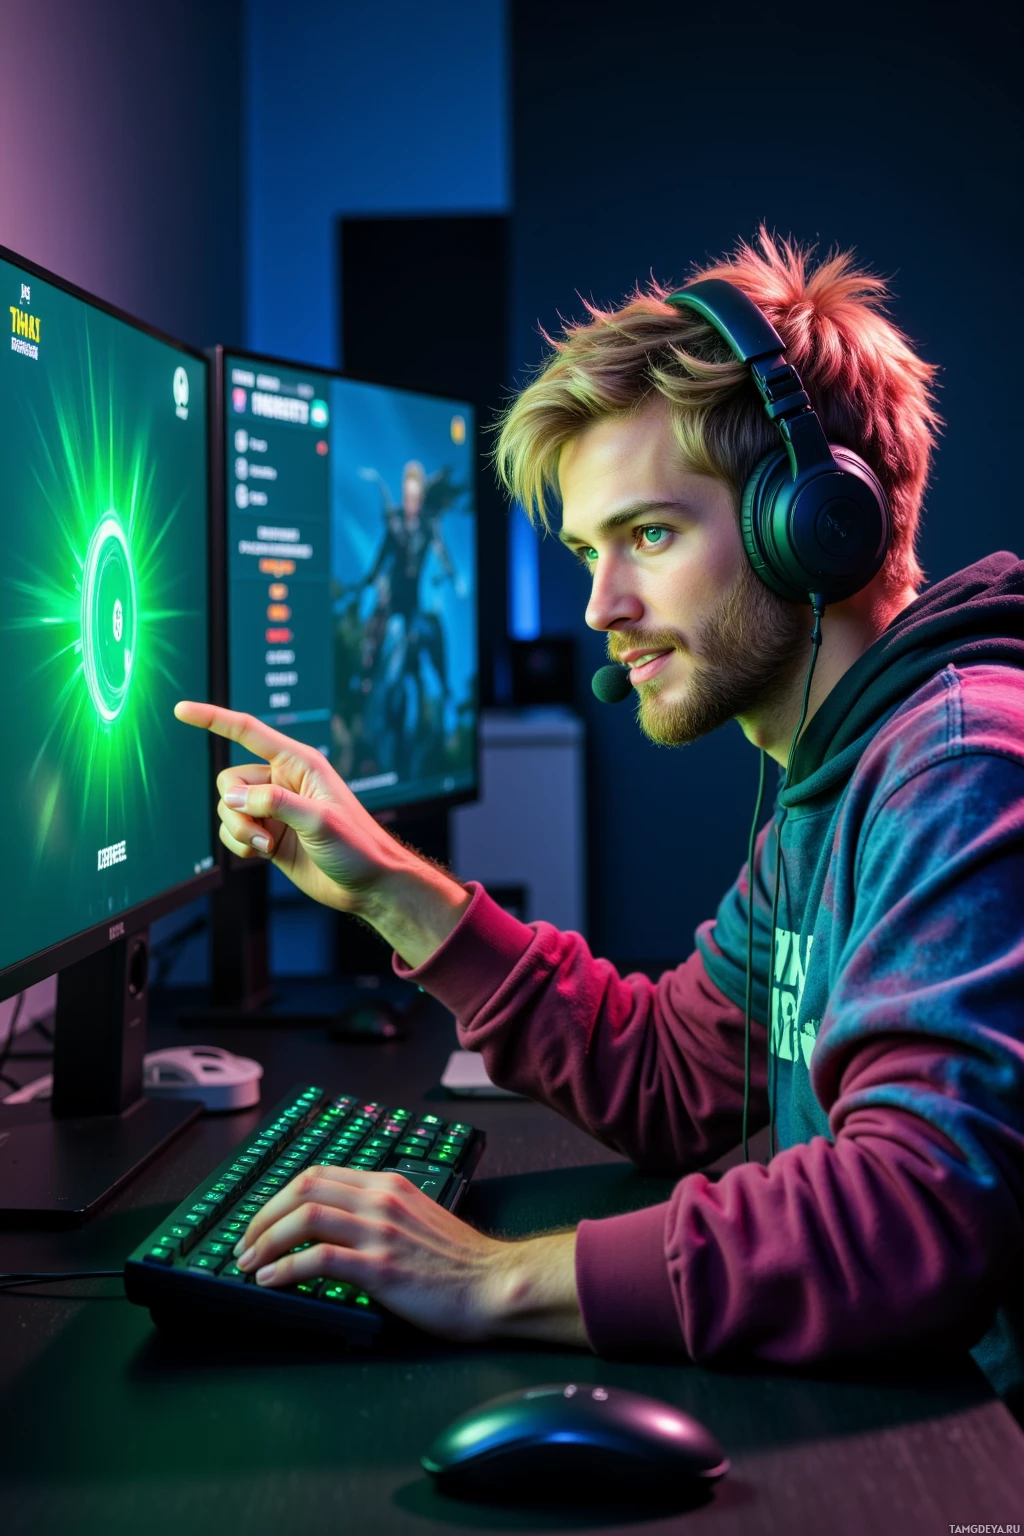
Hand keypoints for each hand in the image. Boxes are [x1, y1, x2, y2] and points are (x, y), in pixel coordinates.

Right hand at [174, 701, 403, 913]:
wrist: (367, 883)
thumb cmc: (356, 845)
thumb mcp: (319, 820)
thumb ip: (274, 803)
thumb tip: (231, 799)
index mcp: (299, 763)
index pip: (248, 732)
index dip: (213, 719)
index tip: (181, 711)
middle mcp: (283, 781)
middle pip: (230, 780)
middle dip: (235, 807)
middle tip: (261, 830)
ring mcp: (273, 809)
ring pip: (227, 809)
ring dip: (239, 830)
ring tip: (267, 846)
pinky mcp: (267, 834)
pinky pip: (232, 831)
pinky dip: (238, 844)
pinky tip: (263, 854)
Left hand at [233, 1165, 586, 1345]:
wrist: (497, 1285)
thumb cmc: (462, 1263)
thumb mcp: (419, 1219)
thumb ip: (381, 1214)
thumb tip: (337, 1229)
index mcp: (390, 1185)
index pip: (320, 1174)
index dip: (281, 1196)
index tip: (262, 1219)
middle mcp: (382, 1199)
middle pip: (304, 1187)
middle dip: (263, 1214)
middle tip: (245, 1242)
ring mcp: (380, 1231)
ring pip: (305, 1216)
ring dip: (266, 1240)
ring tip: (249, 1263)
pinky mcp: (381, 1267)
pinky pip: (318, 1258)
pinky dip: (285, 1269)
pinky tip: (272, 1281)